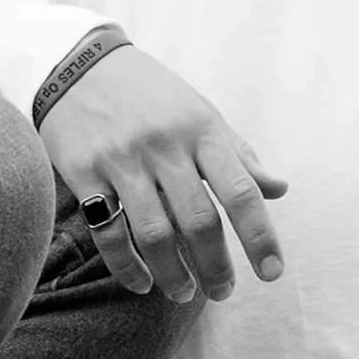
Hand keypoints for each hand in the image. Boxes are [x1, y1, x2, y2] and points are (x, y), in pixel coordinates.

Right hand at [37, 47, 287, 303]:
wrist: (78, 65)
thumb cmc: (150, 95)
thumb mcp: (200, 113)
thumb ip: (239, 154)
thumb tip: (280, 189)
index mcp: (201, 130)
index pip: (241, 191)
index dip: (260, 236)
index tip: (271, 273)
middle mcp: (164, 145)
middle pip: (198, 221)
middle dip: (215, 267)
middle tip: (223, 292)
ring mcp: (122, 159)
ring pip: (154, 233)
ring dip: (173, 274)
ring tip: (184, 293)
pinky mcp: (84, 172)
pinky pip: (109, 232)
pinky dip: (127, 266)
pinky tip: (141, 283)